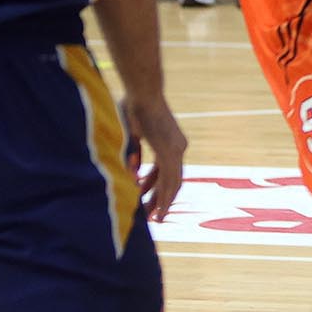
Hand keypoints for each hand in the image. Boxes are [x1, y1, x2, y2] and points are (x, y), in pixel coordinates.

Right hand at [125, 95, 188, 220]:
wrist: (142, 91)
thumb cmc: (134, 106)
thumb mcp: (134, 134)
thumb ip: (134, 153)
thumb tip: (132, 174)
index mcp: (172, 142)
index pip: (167, 171)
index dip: (157, 187)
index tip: (146, 199)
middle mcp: (179, 147)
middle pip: (172, 180)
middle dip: (160, 200)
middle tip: (152, 217)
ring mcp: (176, 150)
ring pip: (172, 184)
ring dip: (162, 203)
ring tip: (154, 220)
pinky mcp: (170, 151)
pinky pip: (167, 180)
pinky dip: (162, 196)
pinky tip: (157, 211)